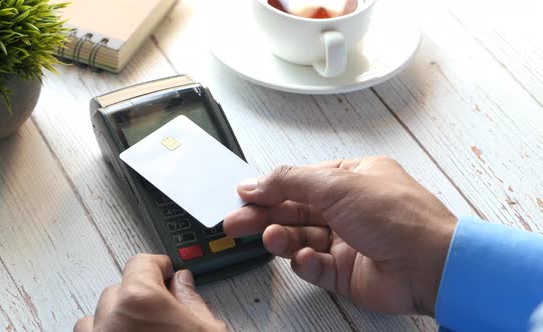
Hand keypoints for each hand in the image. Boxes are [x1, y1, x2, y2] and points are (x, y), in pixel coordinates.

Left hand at [74, 254, 226, 331]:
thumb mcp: (208, 330)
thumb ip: (192, 301)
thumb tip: (183, 285)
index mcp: (140, 301)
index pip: (141, 263)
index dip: (159, 266)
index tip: (167, 272)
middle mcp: (109, 321)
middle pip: (119, 289)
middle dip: (141, 294)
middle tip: (165, 309)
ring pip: (98, 316)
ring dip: (117, 317)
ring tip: (143, 328)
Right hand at [224, 157, 456, 315]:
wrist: (430, 265)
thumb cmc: (398, 216)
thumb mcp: (336, 183)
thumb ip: (290, 181)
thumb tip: (255, 182)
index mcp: (351, 179)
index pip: (299, 182)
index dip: (270, 188)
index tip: (244, 195)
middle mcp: (349, 209)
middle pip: (294, 211)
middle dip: (264, 216)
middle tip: (236, 223)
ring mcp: (347, 241)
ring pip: (300, 239)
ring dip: (282, 239)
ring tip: (271, 238)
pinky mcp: (346, 272)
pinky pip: (314, 267)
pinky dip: (307, 263)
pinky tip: (307, 259)